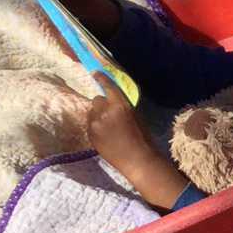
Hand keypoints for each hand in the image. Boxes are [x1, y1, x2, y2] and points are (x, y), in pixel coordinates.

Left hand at [86, 74, 187, 210]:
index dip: (101, 78)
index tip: (95, 71)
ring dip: (98, 115)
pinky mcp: (90, 135)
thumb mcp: (136, 117)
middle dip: (103, 104)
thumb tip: (113, 100)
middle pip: (97, 100)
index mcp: (118, 107)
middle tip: (111, 113)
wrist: (136, 161)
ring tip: (108, 127)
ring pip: (92, 112)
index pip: (107, 88)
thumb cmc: (142, 138)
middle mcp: (103, 113)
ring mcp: (94, 125)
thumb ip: (122, 107)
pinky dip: (96, 125)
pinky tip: (106, 135)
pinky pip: (90, 124)